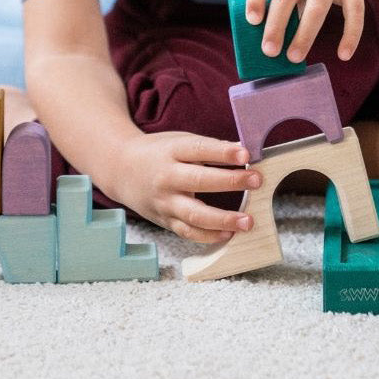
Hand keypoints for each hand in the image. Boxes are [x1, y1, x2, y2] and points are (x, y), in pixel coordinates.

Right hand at [111, 131, 262, 243]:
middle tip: (257, 180)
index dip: (222, 152)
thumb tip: (243, 154)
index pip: (199, 150)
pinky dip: (208, 236)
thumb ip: (207, 149)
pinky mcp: (165, 220)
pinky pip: (188, 232)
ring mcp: (164, 201)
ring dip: (223, 219)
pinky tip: (229, 234)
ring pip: (194, 214)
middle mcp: (166, 177)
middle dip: (230, 181)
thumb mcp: (178, 142)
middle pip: (199, 181)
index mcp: (171, 151)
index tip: (245, 153)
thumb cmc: (158, 153)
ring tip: (248, 221)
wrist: (120, 169)